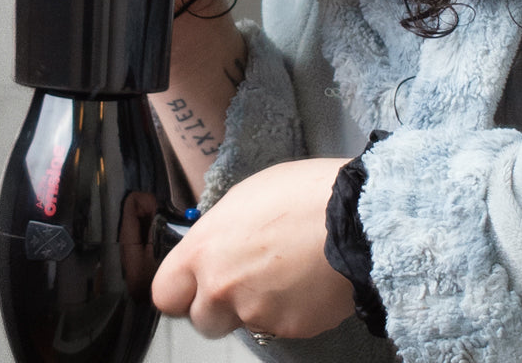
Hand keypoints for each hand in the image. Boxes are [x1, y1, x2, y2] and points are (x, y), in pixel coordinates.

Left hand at [152, 158, 353, 339]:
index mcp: (206, 250)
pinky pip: (281, 325)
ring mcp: (256, 312)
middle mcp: (222, 287)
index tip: (193, 284)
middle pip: (202, 319)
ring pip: (243, 322)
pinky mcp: (290, 328)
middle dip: (219, 304)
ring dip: (256, 306)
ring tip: (286, 273)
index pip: (165, 293)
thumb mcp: (247, 197)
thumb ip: (219, 232)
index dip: (181, 289)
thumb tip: (216, 248)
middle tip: (247, 278)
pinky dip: (291, 309)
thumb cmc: (304, 193)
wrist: (356, 217)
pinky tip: (309, 280)